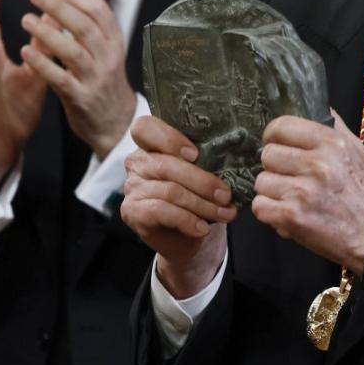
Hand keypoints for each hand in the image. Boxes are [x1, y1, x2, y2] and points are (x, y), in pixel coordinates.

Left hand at [20, 0, 137, 158]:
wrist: (115, 122)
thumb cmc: (103, 76)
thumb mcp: (103, 42)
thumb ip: (89, 7)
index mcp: (114, 41)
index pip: (99, 10)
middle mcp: (108, 58)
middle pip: (85, 27)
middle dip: (59, 8)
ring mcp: (96, 79)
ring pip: (73, 51)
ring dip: (47, 33)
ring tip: (25, 20)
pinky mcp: (81, 99)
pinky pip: (60, 79)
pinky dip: (43, 64)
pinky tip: (25, 51)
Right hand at [120, 116, 237, 297]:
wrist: (184, 237)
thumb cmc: (195, 197)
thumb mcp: (200, 174)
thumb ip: (205, 160)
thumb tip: (232, 158)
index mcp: (152, 144)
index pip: (146, 128)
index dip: (169, 138)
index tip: (195, 154)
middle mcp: (137, 162)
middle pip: (167, 165)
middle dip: (203, 182)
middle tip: (226, 195)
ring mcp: (132, 187)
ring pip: (170, 191)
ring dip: (202, 205)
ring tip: (224, 213)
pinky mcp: (132, 211)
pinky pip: (161, 211)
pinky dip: (187, 220)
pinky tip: (202, 228)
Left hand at [253, 112, 363, 275]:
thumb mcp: (357, 151)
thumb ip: (335, 127)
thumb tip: (318, 104)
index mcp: (332, 144)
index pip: (281, 126)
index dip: (274, 136)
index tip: (277, 145)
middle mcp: (317, 164)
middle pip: (267, 154)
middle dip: (275, 167)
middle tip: (289, 177)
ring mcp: (303, 191)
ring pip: (261, 181)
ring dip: (272, 192)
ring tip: (290, 197)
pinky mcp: (292, 217)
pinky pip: (260, 206)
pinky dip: (269, 212)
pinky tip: (285, 212)